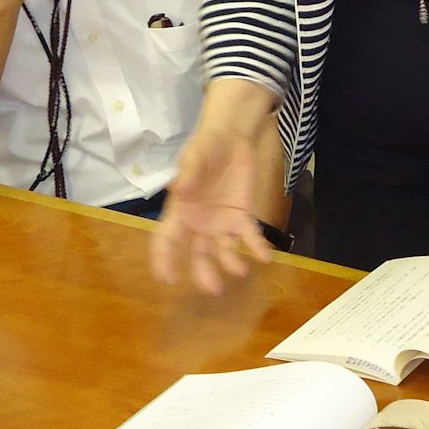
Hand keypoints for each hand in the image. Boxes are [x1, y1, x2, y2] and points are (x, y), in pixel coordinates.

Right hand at [152, 121, 274, 294]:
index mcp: (180, 212)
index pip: (167, 241)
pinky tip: (265, 257)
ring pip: (223, 251)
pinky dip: (256, 247)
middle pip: (198, 254)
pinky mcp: (242, 216)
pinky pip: (249, 236)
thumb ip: (189, 172)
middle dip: (204, 273)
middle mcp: (199, 224)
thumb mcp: (194, 155)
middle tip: (213, 289)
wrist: (232, 138)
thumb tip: (178, 189)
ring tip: (240, 271)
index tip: (166, 278)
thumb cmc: (206, 148)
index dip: (163, 260)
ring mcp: (221, 223)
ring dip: (231, 263)